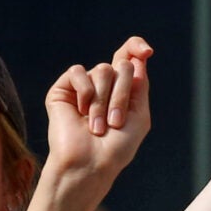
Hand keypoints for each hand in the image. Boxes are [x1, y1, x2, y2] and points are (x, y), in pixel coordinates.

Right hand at [44, 36, 153, 189]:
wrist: (89, 164)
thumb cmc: (116, 148)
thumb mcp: (139, 116)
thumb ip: (140, 84)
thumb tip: (138, 56)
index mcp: (122, 90)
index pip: (128, 56)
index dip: (136, 47)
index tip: (147, 52)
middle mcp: (103, 85)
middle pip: (122, 66)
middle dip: (123, 94)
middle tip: (115, 122)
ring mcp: (83, 86)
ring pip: (102, 70)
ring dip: (104, 101)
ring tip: (97, 126)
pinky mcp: (63, 89)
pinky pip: (78, 71)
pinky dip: (85, 93)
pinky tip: (80, 111)